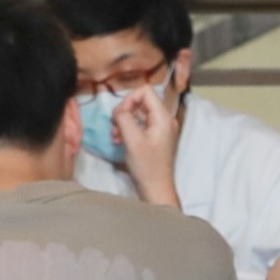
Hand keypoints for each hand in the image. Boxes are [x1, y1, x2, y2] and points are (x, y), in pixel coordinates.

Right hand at [115, 84, 185, 205]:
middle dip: (125, 111)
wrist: (156, 188)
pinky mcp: (155, 138)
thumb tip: (117, 109)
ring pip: (139, 114)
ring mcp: (161, 129)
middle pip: (141, 102)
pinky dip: (128, 130)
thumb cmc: (146, 165)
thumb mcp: (132, 139)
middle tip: (114, 126)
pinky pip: (140, 125)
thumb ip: (124, 118)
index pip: (146, 91)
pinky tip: (119, 140)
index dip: (129, 98)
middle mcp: (165, 119)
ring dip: (124, 122)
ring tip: (114, 136)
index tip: (120, 114)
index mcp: (163, 117)